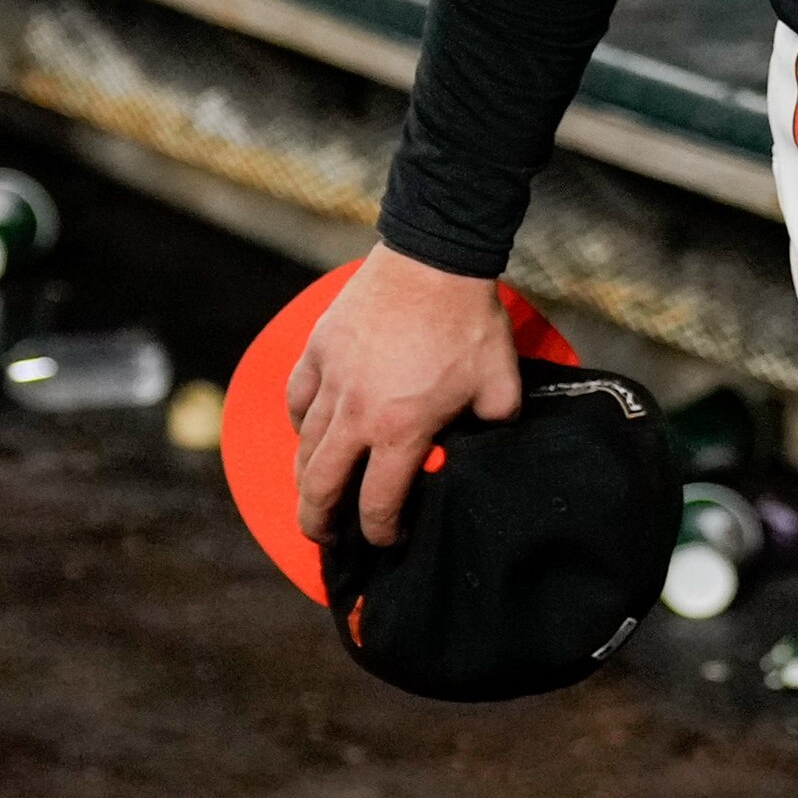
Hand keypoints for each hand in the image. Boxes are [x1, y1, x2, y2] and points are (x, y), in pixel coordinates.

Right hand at [286, 243, 520, 551]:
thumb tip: (485, 442)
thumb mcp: (500, 386)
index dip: (381, 532)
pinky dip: (299, 421)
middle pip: (320, 487)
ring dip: (305, 479)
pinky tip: (307, 430)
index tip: (387, 538)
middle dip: (319, 524)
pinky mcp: (319, 348)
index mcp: (400, 431)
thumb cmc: (470, 322)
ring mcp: (332, 380)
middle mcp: (357, 414)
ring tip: (311, 495)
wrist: (435, 259)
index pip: (377, 503)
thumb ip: (491, 425)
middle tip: (325, 539)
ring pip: (304, 445)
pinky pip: (297, 397)